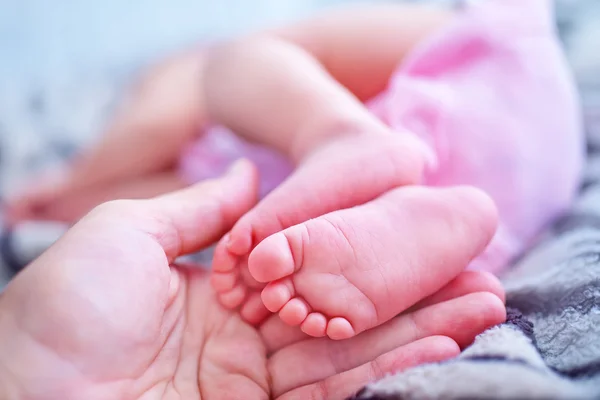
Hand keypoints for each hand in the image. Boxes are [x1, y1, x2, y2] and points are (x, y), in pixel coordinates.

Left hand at [0, 160, 504, 398]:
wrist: (23, 399)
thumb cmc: (61, 314)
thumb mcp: (123, 237)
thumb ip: (198, 210)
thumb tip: (248, 173)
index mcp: (218, 296)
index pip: (307, 270)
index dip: (360, 254)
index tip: (417, 233)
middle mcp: (246, 344)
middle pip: (342, 315)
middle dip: (409, 298)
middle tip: (476, 278)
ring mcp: (256, 390)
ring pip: (351, 357)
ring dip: (417, 335)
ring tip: (481, 311)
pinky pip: (333, 395)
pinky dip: (387, 372)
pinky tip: (436, 347)